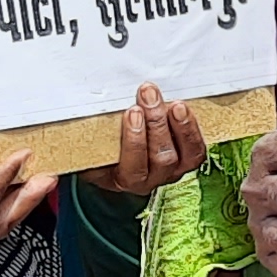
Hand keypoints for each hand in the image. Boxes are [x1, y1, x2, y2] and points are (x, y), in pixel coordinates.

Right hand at [82, 84, 210, 196]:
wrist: (117, 158)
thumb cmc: (102, 147)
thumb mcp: (89, 143)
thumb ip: (87, 131)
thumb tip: (80, 103)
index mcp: (121, 178)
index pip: (132, 168)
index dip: (134, 141)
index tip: (131, 113)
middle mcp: (149, 180)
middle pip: (160, 158)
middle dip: (155, 123)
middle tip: (148, 95)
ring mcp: (170, 172)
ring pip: (182, 156)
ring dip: (178, 126)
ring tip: (173, 104)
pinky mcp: (186, 161)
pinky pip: (196, 151)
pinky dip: (192, 130)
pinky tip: (185, 110)